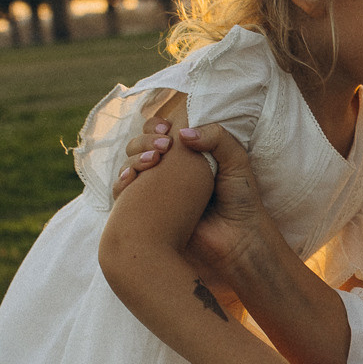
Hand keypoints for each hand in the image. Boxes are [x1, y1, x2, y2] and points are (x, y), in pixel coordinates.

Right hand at [117, 119, 267, 277]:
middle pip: (140, 145)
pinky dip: (122, 182)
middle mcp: (168, 171)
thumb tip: (181, 133)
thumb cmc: (240, 198)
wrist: (237, 237)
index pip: (161, 131)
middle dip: (144, 139)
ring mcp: (155, 191)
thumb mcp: (236, 160)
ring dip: (134, 157)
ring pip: (129, 165)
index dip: (157, 126)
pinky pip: (124, 193)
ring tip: (153, 161)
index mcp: (187, 155)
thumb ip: (216, 137)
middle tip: (164, 146)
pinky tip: (131, 179)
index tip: (167, 128)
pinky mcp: (146, 211)